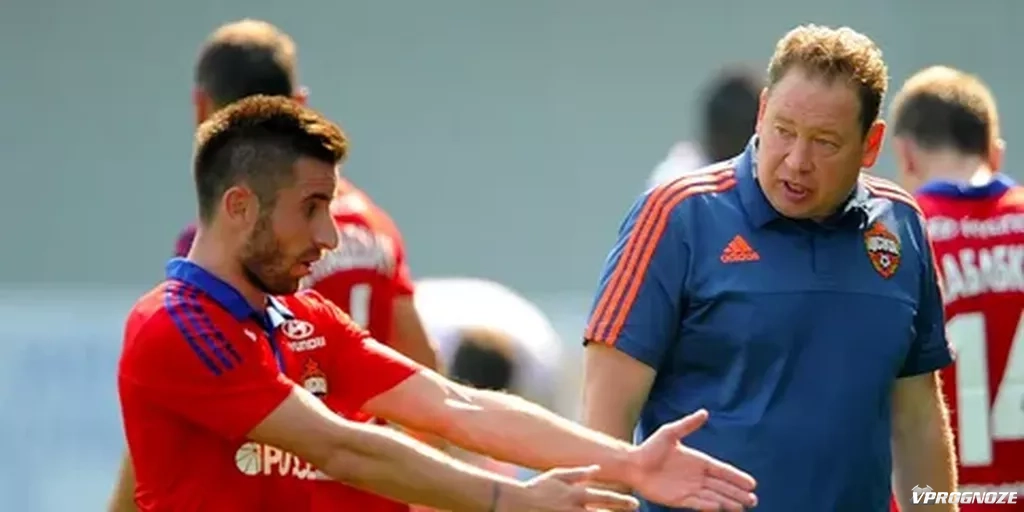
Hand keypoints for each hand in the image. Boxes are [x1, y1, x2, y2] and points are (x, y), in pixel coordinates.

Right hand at [498, 465, 638, 510]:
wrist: (514, 502)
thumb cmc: (537, 487)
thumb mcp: (558, 475)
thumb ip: (579, 473)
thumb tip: (597, 469)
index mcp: (576, 494)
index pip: (606, 498)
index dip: (622, 502)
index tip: (635, 504)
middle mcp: (575, 509)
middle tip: (634, 510)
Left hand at [626, 409, 757, 510]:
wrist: (632, 464)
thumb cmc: (650, 447)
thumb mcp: (670, 433)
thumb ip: (688, 425)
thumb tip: (704, 412)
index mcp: (698, 461)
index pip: (721, 470)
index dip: (736, 477)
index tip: (752, 484)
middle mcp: (696, 476)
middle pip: (721, 486)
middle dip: (738, 493)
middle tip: (753, 500)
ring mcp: (688, 489)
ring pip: (713, 496)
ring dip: (727, 502)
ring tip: (742, 508)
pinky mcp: (678, 499)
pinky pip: (697, 504)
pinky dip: (709, 506)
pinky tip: (720, 508)